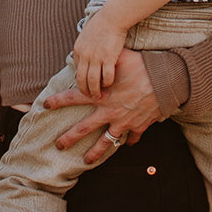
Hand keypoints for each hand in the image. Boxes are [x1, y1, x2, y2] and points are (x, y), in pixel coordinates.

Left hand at [45, 48, 161, 161]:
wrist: (166, 81)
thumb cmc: (143, 66)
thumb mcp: (121, 57)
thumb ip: (107, 58)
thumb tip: (97, 50)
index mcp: (101, 95)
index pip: (74, 97)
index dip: (58, 101)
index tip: (45, 105)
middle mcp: (109, 112)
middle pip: (83, 129)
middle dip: (69, 138)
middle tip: (58, 145)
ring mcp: (123, 122)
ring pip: (105, 142)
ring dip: (94, 153)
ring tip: (86, 161)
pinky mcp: (138, 126)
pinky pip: (132, 138)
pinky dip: (130, 142)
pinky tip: (127, 145)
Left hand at [72, 10, 126, 100]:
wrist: (112, 18)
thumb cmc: (101, 25)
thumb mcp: (86, 36)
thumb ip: (84, 47)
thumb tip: (81, 55)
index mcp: (78, 50)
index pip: (77, 70)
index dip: (82, 79)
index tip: (86, 84)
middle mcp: (84, 55)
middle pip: (81, 79)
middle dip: (85, 90)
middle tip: (90, 96)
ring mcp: (96, 57)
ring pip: (92, 81)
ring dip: (95, 90)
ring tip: (99, 96)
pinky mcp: (108, 58)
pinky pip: (106, 76)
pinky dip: (107, 82)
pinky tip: (109, 84)